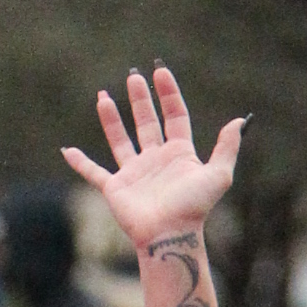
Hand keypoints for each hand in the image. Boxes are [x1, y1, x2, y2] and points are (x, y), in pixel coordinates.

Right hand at [63, 68, 245, 253]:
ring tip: (103, 96)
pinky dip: (79, 163)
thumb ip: (227, 147)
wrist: (169, 234)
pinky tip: (67, 151)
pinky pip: (93, 172)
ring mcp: (135, 174)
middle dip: (141, 99)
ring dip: (111, 119)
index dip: (169, 94)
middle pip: (147, 123)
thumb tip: (239, 120)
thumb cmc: (194, 208)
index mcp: (179, 154)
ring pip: (120, 140)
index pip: (175, 116)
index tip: (160, 72)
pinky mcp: (115, 188)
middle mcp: (156, 160)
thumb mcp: (218, 175)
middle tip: (134, 76)